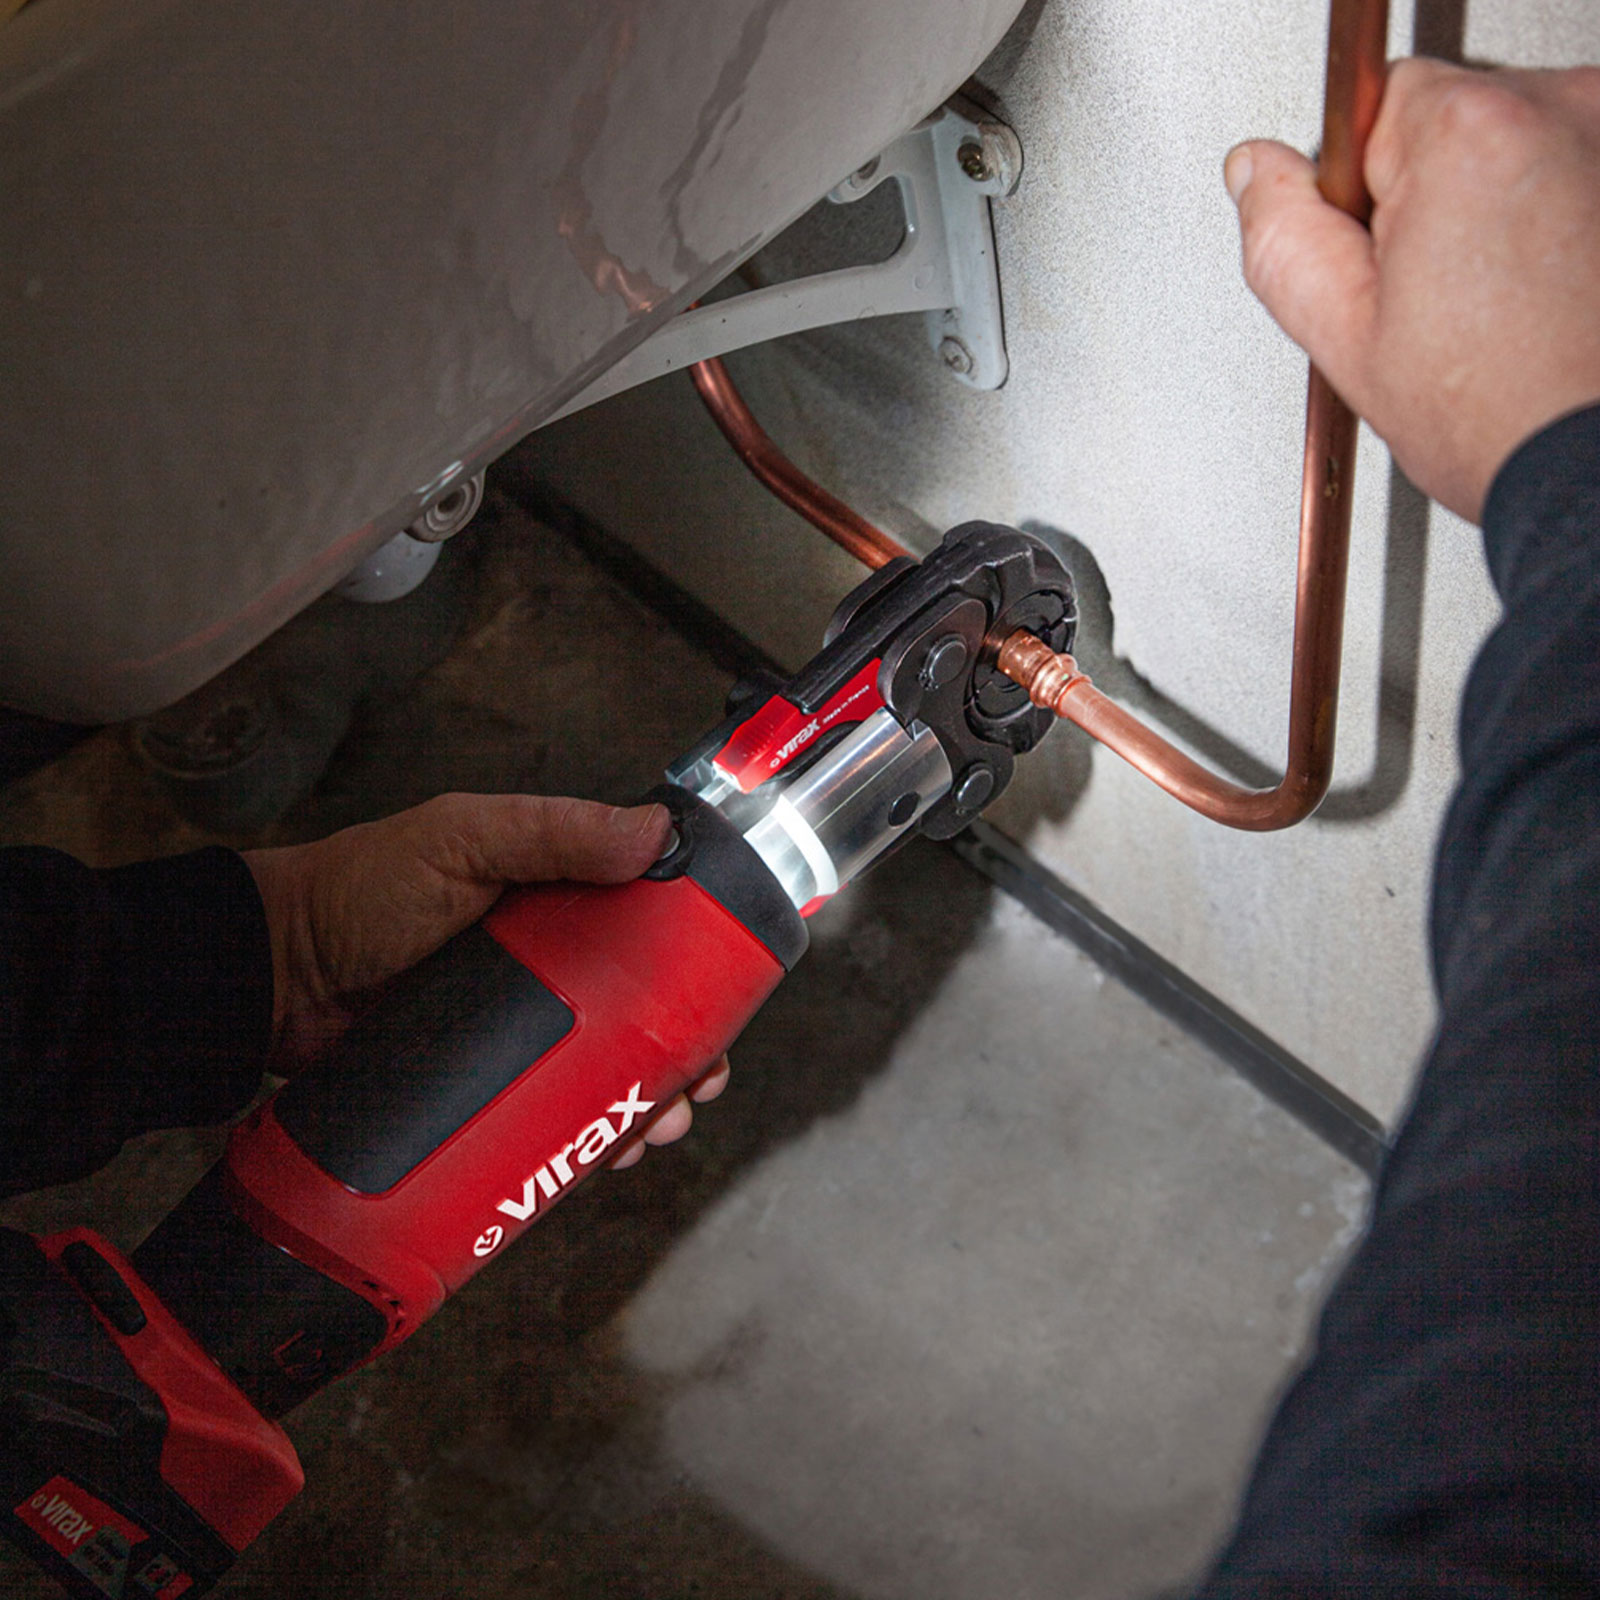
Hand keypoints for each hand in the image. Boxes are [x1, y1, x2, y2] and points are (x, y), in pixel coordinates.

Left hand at [242, 793, 729, 1159]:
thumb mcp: (463, 839)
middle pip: (643, 1013)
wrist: (270, 977)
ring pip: (606, 1073)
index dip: (698, 967)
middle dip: (682, 1054)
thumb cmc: (360, 890)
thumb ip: (555, 832)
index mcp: (557, 897)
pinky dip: (588, 1137)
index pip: (651, 929)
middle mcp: (549, 964)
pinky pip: (553, 1114)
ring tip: (652, 1128)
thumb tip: (655, 833)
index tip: (726, 1000)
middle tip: (697, 1084)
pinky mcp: (489, 1083)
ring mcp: (520, 1028)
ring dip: (645, 1104)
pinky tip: (605, 1155)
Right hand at [1225, 59, 1599, 521]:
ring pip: (1521, 142)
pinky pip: (1576, 168)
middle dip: (1435, 192)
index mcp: (1468, 135)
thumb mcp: (1345, 336)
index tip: (1383, 258)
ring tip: (1502, 299)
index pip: (1373, 105)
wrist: (1595, 463)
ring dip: (1503, 203)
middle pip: (1454, 118)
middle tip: (1439, 292)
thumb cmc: (1499, 416)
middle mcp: (1566, 108)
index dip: (1360, 192)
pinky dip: (1561, 216)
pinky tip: (1550, 288)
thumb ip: (1283, 236)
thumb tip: (1255, 173)